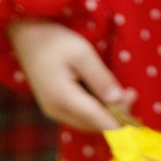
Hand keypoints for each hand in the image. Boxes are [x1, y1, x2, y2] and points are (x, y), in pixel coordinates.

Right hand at [8, 19, 131, 132]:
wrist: (26, 36)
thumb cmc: (55, 41)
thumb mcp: (82, 54)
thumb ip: (100, 78)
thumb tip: (118, 100)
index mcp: (63, 98)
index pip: (98, 120)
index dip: (120, 116)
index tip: (133, 97)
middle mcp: (56, 111)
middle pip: (94, 125)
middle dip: (116, 114)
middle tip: (131, 92)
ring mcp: (53, 111)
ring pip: (87, 123)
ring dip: (107, 113)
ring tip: (122, 93)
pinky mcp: (53, 107)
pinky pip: (80, 117)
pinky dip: (96, 110)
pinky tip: (105, 95)